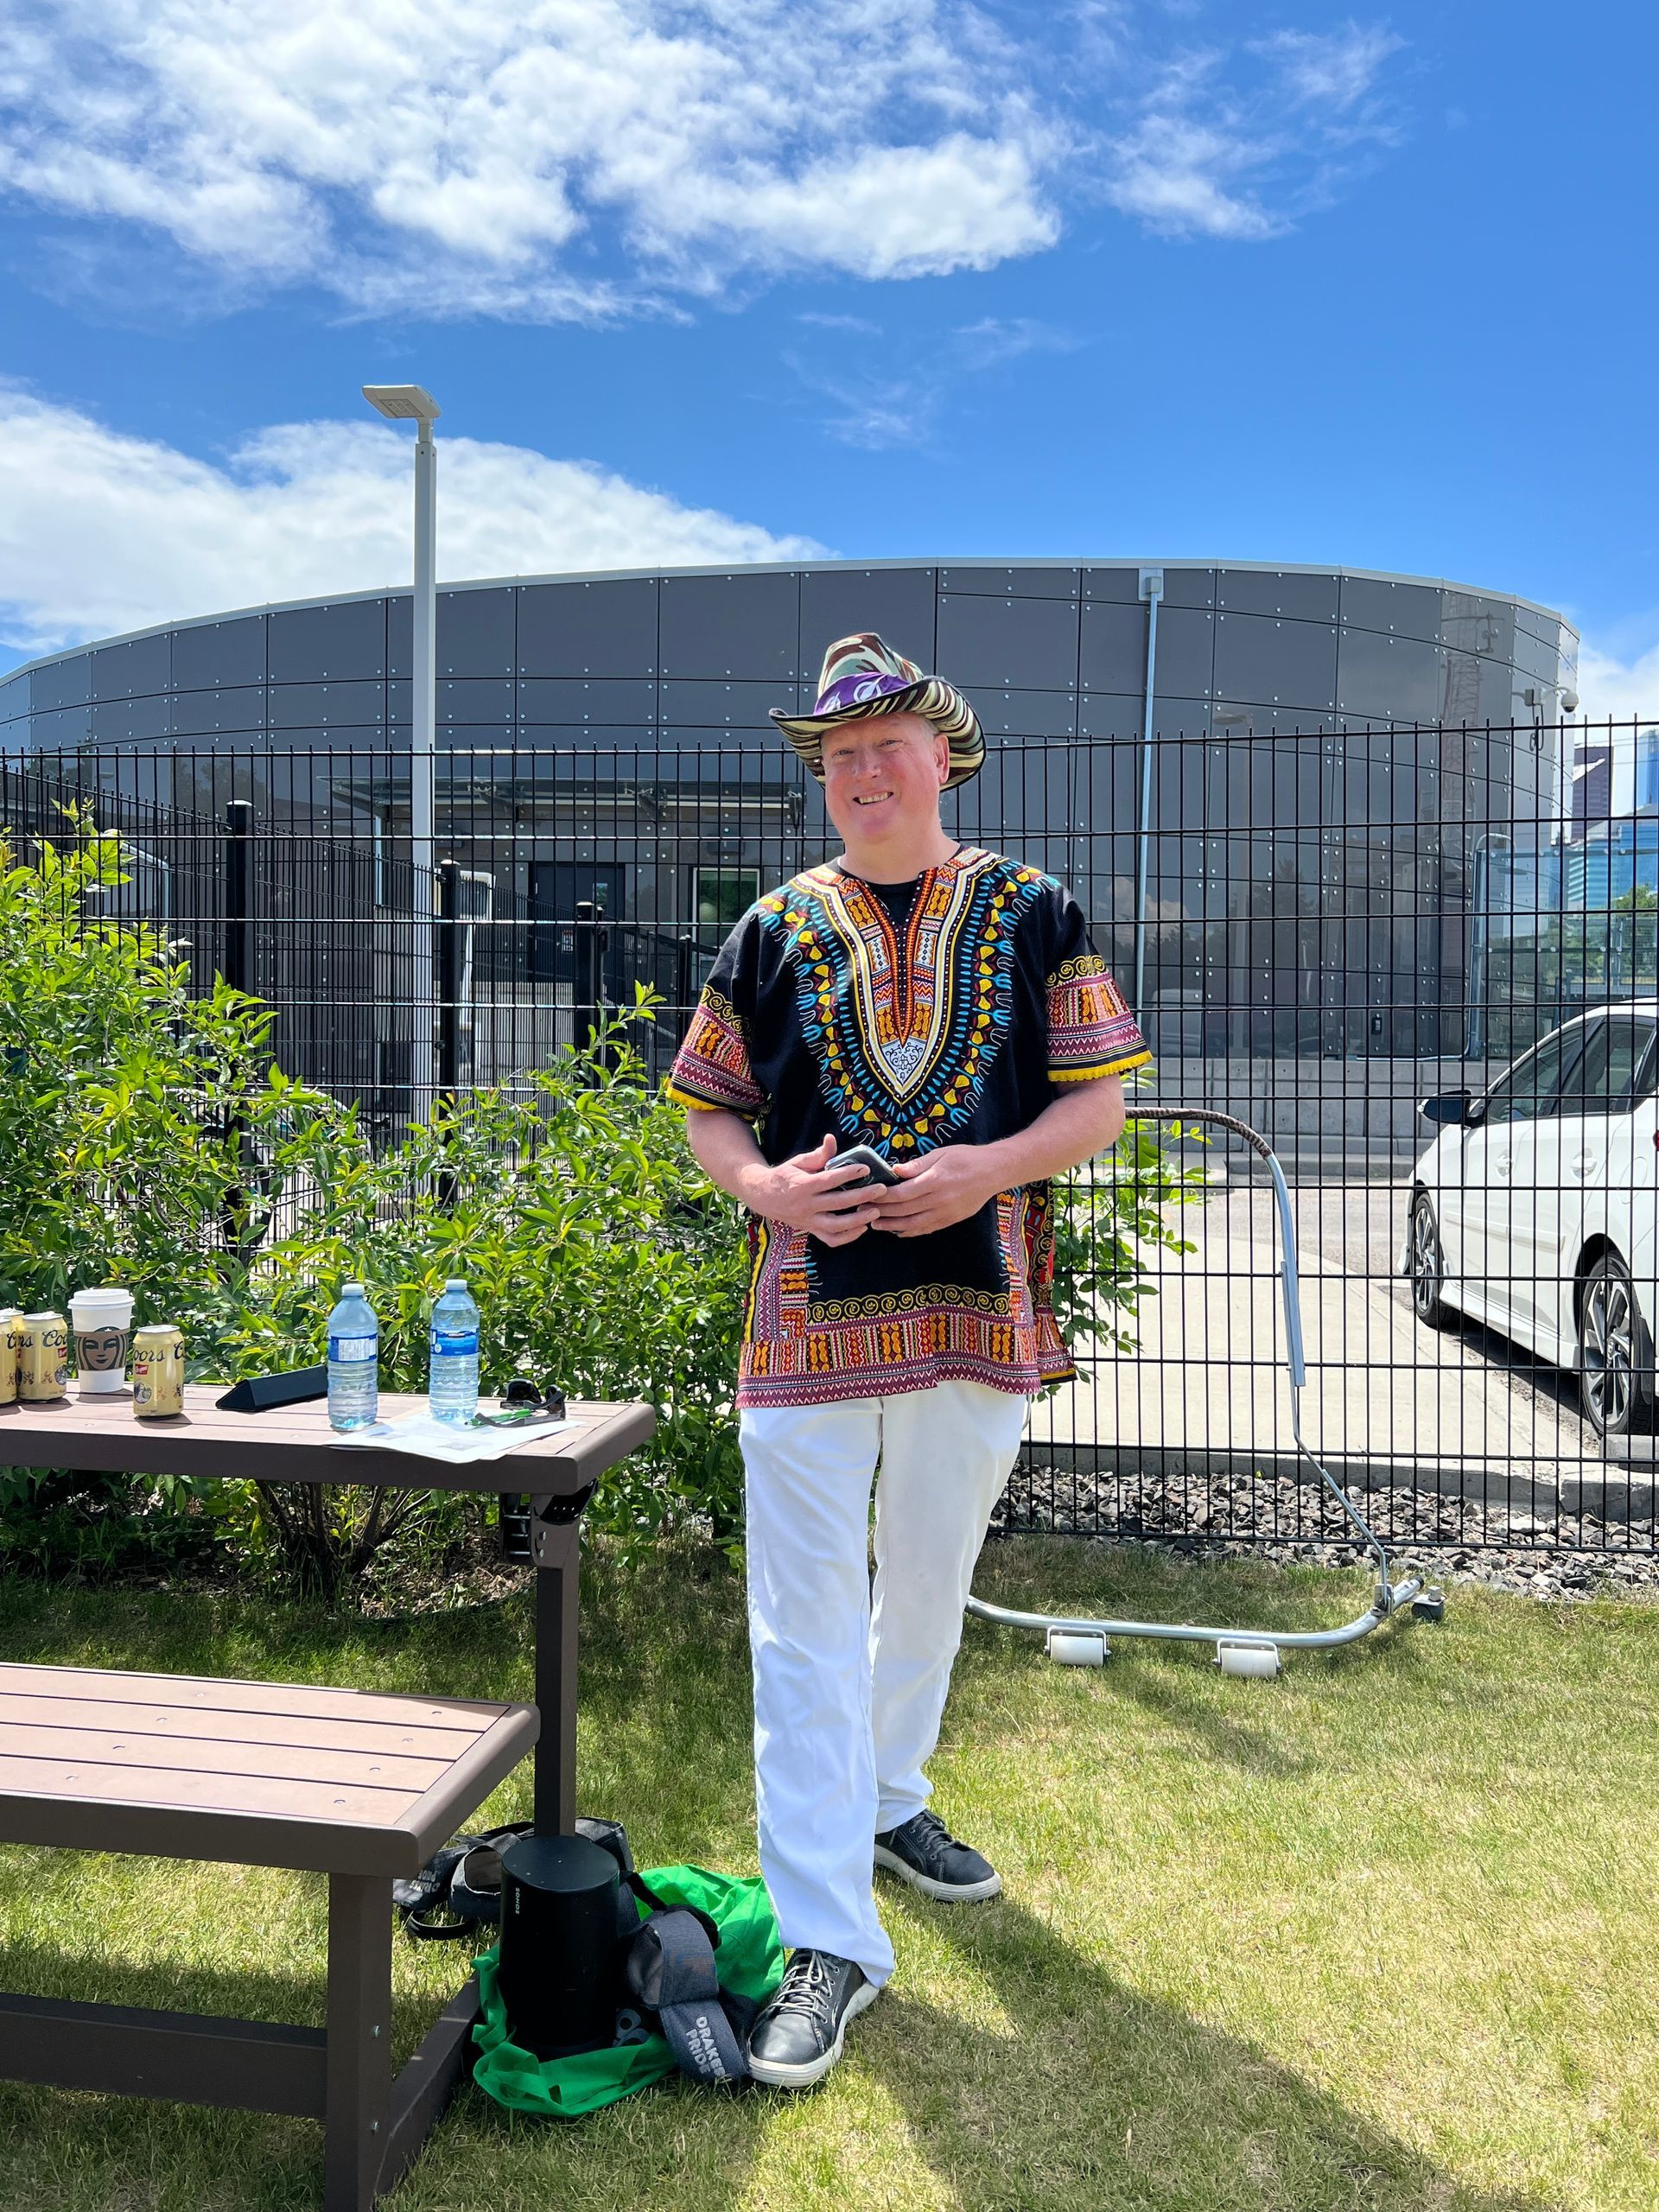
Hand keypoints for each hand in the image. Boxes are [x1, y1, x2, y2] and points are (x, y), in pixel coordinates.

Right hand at [749, 1134, 881, 1246]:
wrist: (762, 1197)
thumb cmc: (784, 1176)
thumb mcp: (798, 1162)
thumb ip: (818, 1155)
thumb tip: (832, 1139)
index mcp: (802, 1185)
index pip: (828, 1180)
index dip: (848, 1174)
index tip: (866, 1169)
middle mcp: (805, 1206)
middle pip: (837, 1203)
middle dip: (861, 1196)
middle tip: (881, 1190)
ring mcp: (808, 1221)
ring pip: (835, 1227)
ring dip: (858, 1220)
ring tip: (876, 1211)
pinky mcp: (810, 1230)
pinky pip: (830, 1239)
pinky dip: (848, 1237)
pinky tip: (862, 1227)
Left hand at [869, 1145, 999, 1236]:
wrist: (994, 1171)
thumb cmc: (966, 1158)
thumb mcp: (941, 1154)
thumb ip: (917, 1165)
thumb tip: (894, 1171)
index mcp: (934, 1180)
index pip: (901, 1193)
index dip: (882, 1197)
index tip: (867, 1196)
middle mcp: (939, 1200)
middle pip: (903, 1210)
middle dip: (882, 1212)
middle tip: (864, 1211)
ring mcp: (946, 1213)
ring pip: (913, 1224)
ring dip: (892, 1226)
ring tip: (875, 1224)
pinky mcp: (951, 1220)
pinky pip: (927, 1229)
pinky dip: (910, 1231)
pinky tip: (898, 1231)